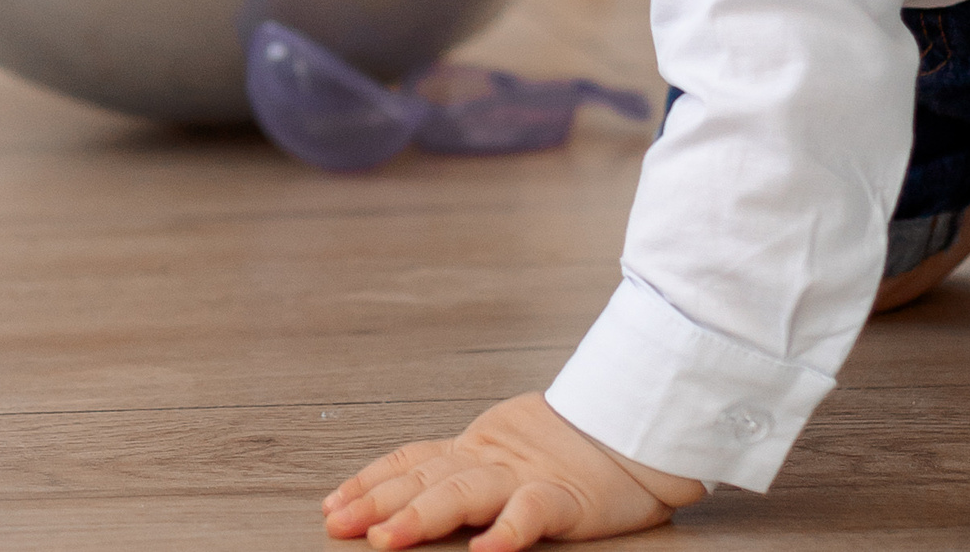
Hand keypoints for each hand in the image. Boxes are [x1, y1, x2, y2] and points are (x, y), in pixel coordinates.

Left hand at [322, 393, 702, 550]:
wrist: (637, 429)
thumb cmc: (575, 449)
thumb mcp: (506, 453)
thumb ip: (465, 470)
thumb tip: (409, 496)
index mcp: (474, 450)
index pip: (409, 461)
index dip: (367, 481)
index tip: (332, 504)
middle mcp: (490, 459)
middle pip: (423, 478)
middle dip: (376, 502)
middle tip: (339, 525)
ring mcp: (526, 476)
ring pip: (464, 493)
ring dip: (422, 516)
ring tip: (388, 538)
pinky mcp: (566, 495)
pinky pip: (532, 514)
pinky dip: (507, 532)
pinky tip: (486, 551)